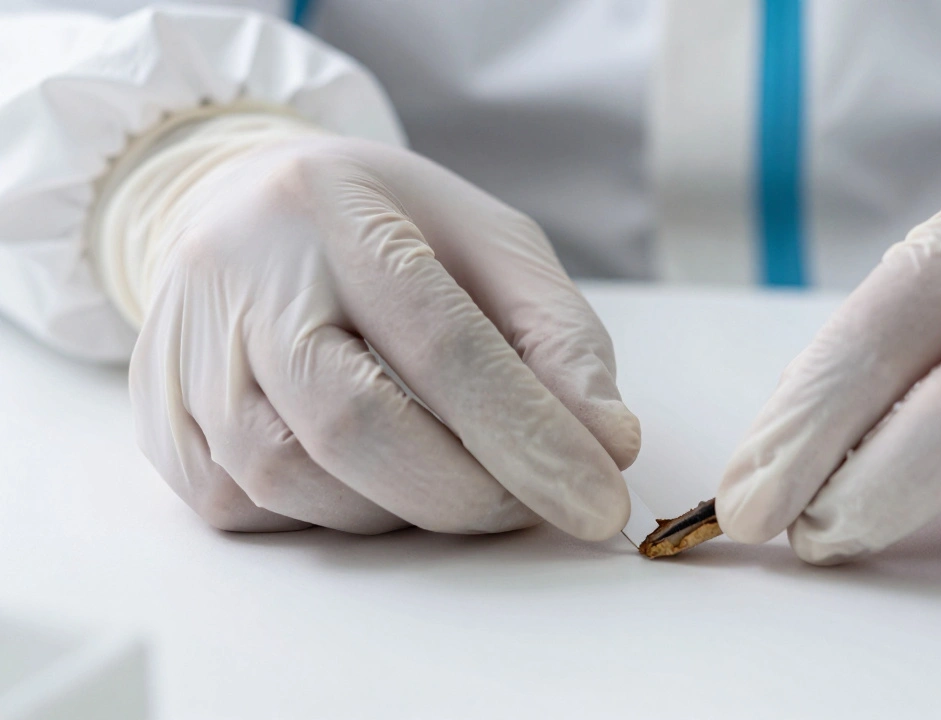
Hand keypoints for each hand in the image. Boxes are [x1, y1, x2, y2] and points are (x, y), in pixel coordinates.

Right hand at [116, 132, 638, 537]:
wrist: (240, 209)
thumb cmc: (386, 229)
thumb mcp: (491, 244)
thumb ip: (559, 337)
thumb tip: (608, 444)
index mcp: (334, 210)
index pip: (440, 341)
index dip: (528, 433)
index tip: (599, 499)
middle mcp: (241, 279)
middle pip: (358, 426)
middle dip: (471, 492)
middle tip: (536, 499)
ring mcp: (188, 359)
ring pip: (304, 484)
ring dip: (407, 508)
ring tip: (452, 465)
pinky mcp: (166, 428)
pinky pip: (263, 512)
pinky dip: (342, 513)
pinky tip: (372, 464)